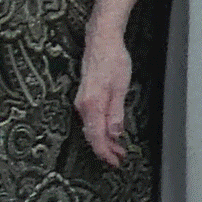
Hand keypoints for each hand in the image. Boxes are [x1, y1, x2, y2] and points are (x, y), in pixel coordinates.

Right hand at [76, 22, 133, 166]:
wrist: (101, 41)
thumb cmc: (112, 59)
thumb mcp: (120, 87)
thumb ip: (116, 112)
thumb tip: (114, 134)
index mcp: (91, 104)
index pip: (96, 136)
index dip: (105, 152)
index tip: (115, 161)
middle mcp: (83, 105)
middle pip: (92, 135)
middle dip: (105, 149)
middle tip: (119, 158)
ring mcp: (82, 102)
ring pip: (91, 128)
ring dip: (104, 140)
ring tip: (117, 148)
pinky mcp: (85, 98)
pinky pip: (91, 119)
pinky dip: (100, 129)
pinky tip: (108, 131)